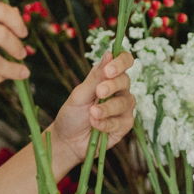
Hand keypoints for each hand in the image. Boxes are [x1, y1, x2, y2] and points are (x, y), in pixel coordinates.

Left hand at [50, 51, 135, 168]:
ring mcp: (124, 108)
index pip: (124, 61)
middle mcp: (119, 90)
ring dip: (107, 108)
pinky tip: (95, 125)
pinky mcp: (124, 125)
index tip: (109, 70)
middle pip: (125, 80)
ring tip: (91, 113)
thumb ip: (95, 77)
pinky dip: (106, 123)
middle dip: (112, 86)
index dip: (121, 62)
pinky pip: (121, 121)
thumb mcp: (80, 94)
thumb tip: (109, 54)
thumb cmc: (72, 114)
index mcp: (108, 77)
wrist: (67, 140)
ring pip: (125, 102)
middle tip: (98, 92)